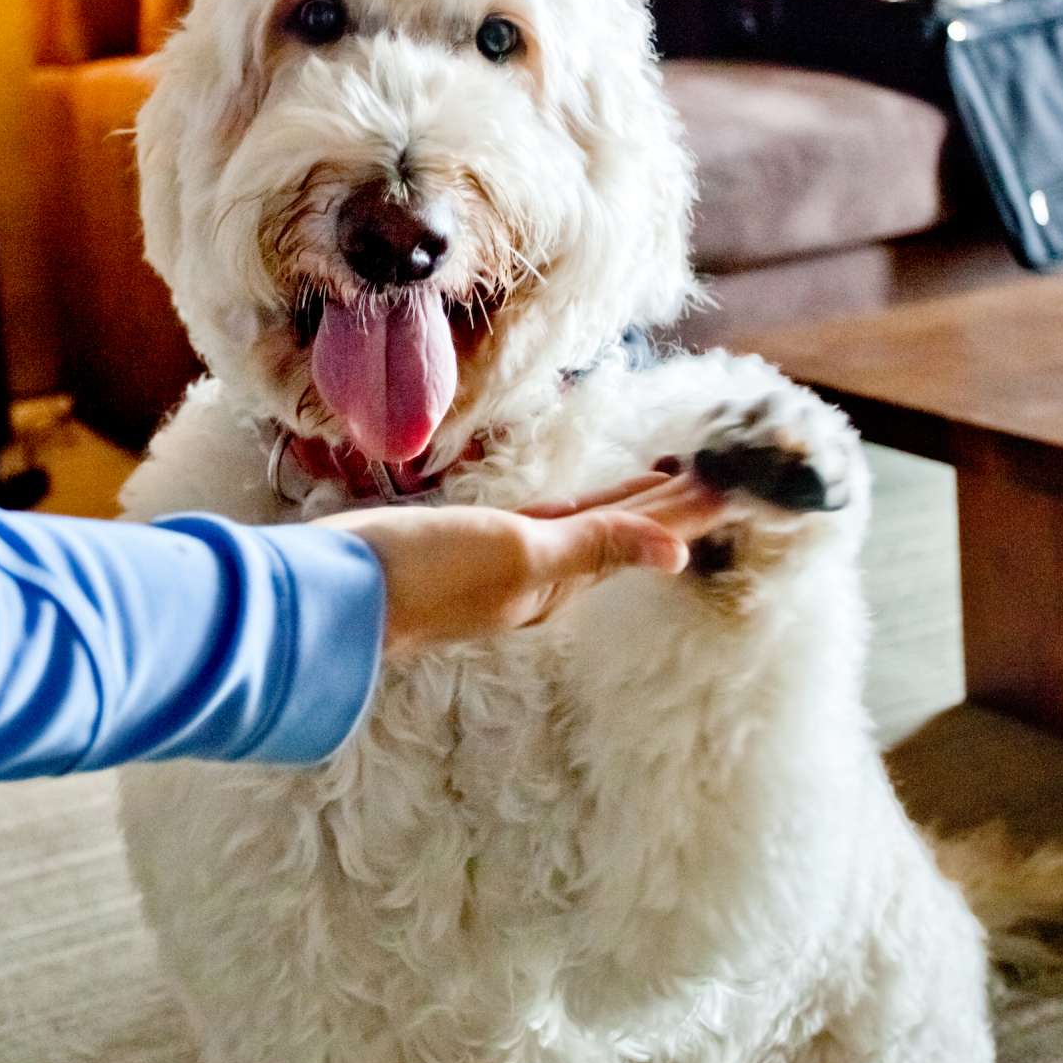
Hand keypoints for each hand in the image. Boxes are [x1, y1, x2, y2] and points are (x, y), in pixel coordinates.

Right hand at [331, 471, 734, 657]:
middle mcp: (536, 576)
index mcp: (556, 580)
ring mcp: (501, 562)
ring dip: (631, 501)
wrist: (333, 591)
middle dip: (668, 502)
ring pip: (587, 526)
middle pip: (619, 529)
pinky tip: (579, 505)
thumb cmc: (423, 574)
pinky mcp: (467, 548)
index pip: (637, 535)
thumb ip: (595, 547)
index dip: (682, 508)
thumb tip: (678, 554)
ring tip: (670, 476)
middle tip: (716, 471)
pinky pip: (547, 525)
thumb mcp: (519, 556)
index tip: (728, 483)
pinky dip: (578, 510)